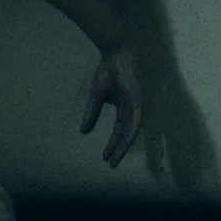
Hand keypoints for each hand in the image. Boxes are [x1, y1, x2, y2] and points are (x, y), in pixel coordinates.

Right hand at [80, 46, 142, 167]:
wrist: (115, 55)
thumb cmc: (107, 72)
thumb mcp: (96, 96)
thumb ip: (91, 114)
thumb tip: (83, 131)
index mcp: (123, 109)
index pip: (119, 131)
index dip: (112, 144)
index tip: (105, 158)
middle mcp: (131, 110)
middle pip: (126, 135)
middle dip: (119, 150)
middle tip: (112, 165)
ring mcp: (135, 105)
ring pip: (132, 130)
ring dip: (124, 145)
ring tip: (116, 157)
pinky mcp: (137, 100)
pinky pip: (135, 119)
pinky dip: (131, 130)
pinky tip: (125, 140)